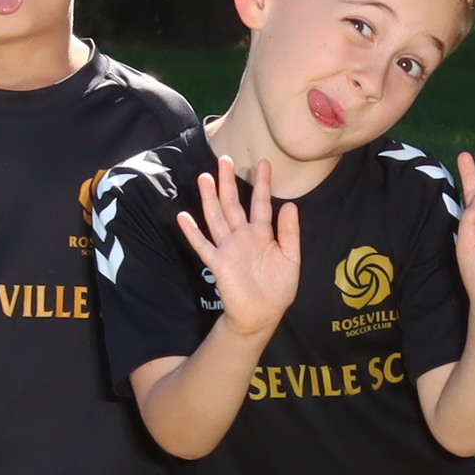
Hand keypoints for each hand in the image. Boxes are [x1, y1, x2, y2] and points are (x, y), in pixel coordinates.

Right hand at [176, 157, 301, 341]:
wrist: (263, 315)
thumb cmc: (278, 288)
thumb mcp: (291, 258)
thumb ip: (290, 232)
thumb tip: (289, 204)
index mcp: (262, 234)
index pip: (261, 203)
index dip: (262, 184)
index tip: (263, 163)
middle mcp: (242, 236)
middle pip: (233, 204)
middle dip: (229, 182)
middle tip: (225, 159)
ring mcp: (228, 248)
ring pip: (217, 218)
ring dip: (210, 198)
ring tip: (204, 177)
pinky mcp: (218, 263)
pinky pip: (203, 245)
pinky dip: (193, 232)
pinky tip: (183, 217)